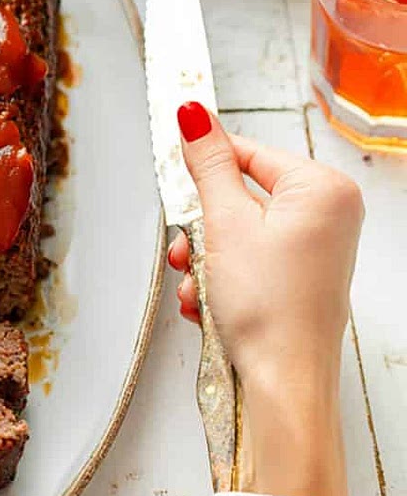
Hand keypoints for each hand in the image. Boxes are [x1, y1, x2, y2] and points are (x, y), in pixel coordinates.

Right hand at [168, 104, 362, 495]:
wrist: (282, 382)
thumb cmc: (269, 308)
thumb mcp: (225, 223)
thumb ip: (207, 165)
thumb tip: (194, 114)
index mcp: (322, 189)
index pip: (247, 152)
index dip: (203, 167)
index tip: (169, 170)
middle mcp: (326, 215)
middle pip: (238, 197)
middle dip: (201, 230)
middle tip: (188, 252)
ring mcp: (313, 251)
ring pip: (235, 234)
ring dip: (204, 261)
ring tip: (199, 287)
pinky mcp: (296, 280)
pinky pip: (245, 263)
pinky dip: (219, 281)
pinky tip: (207, 304)